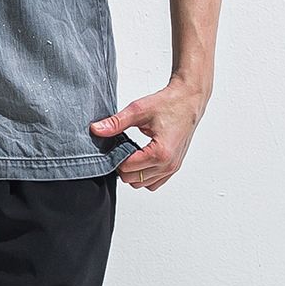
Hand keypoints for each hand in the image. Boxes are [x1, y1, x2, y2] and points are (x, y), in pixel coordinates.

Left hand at [89, 75, 209, 191]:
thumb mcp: (138, 110)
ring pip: (143, 184)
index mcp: (161, 153)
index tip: (111, 145)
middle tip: (118, 148)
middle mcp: (168, 164)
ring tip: (129, 153)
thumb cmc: (168, 104)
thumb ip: (116, 122)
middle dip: (122, 166)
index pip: (128, 168)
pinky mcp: (174, 167)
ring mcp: (173, 168)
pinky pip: (154, 182)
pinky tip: (139, 158)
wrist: (188, 100)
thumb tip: (96, 129)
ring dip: (133, 173)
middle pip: (133, 180)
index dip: (115, 158)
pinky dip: (144, 175)